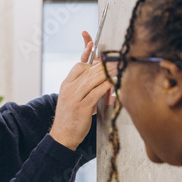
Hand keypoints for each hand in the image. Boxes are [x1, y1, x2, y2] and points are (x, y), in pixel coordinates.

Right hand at [49, 33, 111, 150]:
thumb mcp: (74, 99)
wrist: (62, 136)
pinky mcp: (82, 107)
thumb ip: (86, 87)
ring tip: (119, 66)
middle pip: (88, 70)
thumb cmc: (71, 118)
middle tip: (117, 57)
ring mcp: (74, 97)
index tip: (94, 44)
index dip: (88, 54)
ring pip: (93, 78)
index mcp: (66, 85)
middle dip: (104, 63)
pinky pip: (97, 91)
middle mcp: (69, 88)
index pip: (79, 65)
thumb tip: (101, 78)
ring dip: (108, 71)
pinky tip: (114, 80)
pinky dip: (107, 84)